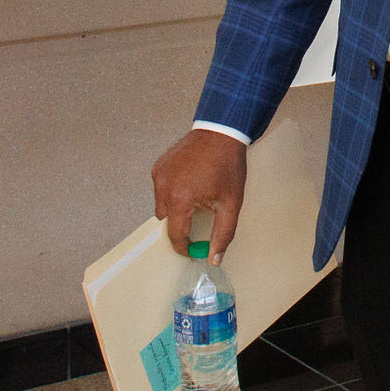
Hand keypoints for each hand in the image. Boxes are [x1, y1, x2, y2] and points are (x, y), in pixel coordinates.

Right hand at [151, 129, 247, 263]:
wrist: (222, 132)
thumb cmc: (228, 165)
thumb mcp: (231, 204)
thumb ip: (222, 234)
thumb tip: (214, 258)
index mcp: (181, 199)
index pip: (175, 235)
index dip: (184, 247)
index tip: (192, 251)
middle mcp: (164, 187)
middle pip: (167, 221)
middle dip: (181, 224)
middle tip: (200, 219)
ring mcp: (159, 174)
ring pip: (162, 205)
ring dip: (176, 207)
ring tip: (197, 196)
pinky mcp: (159, 166)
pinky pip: (161, 188)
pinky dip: (172, 192)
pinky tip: (190, 183)